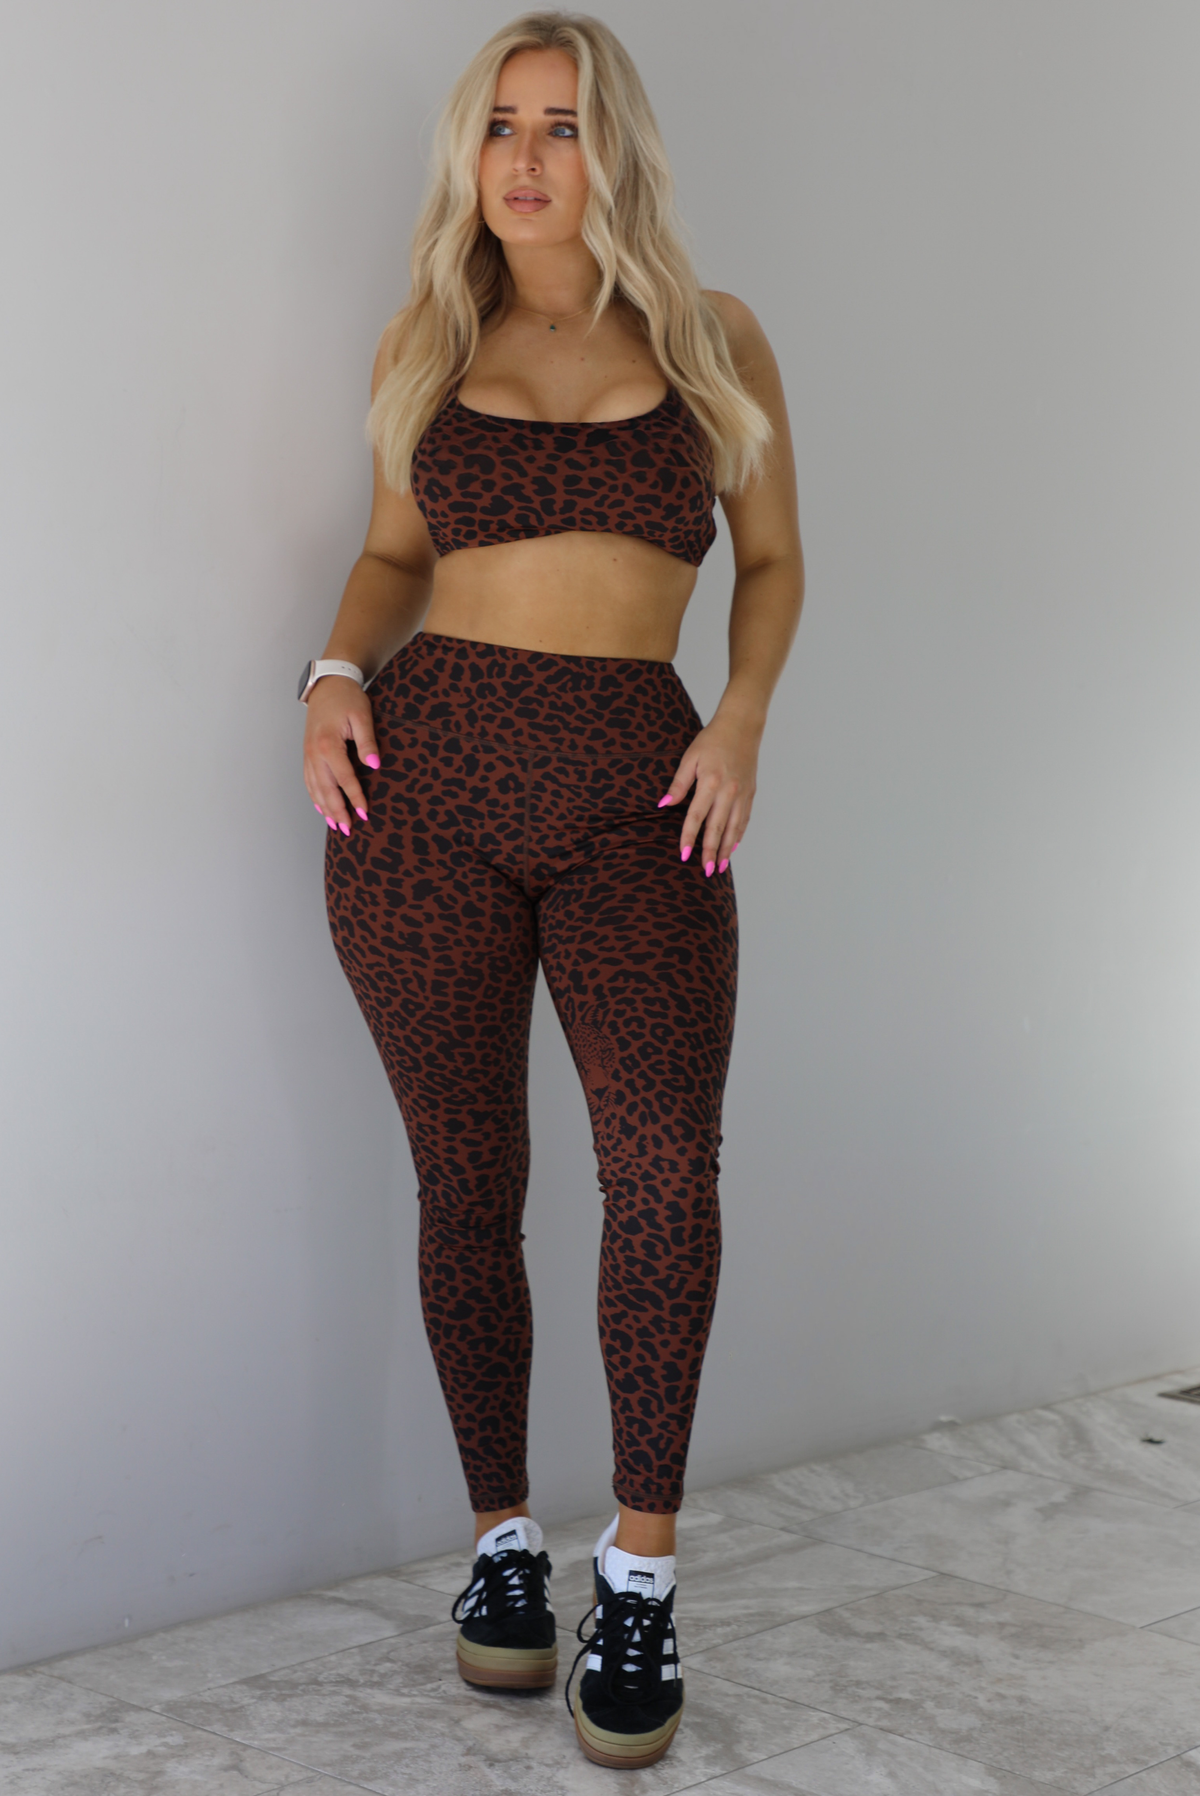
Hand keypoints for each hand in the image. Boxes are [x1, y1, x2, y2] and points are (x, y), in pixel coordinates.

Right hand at [302, 677, 379, 835]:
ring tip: (336, 826)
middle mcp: (314, 753)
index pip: (344, 778)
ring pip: (314, 788)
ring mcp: (308, 754)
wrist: (328, 685)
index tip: (365, 813)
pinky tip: (322, 808)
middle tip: (348, 829)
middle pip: (325, 789)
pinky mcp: (307, 754)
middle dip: (337, 811)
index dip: (355, 798)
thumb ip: (367, 742)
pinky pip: (309, 780)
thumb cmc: (347, 698)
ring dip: (325, 808)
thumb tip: (374, 765)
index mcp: (328, 744)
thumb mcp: (362, 716)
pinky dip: (315, 796)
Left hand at [658, 711, 760, 875]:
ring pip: (734, 828)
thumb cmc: (712, 740)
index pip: (697, 817)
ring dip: (727, 849)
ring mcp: (743, 794)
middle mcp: (729, 791)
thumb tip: (664, 804)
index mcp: (711, 783)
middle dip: (711, 852)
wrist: (742, 726)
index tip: (683, 854)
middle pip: (718, 828)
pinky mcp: (751, 793)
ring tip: (721, 867)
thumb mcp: (690, 757)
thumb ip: (679, 783)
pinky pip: (744, 819)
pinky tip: (733, 846)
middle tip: (706, 871)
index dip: (689, 837)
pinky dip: (739, 835)